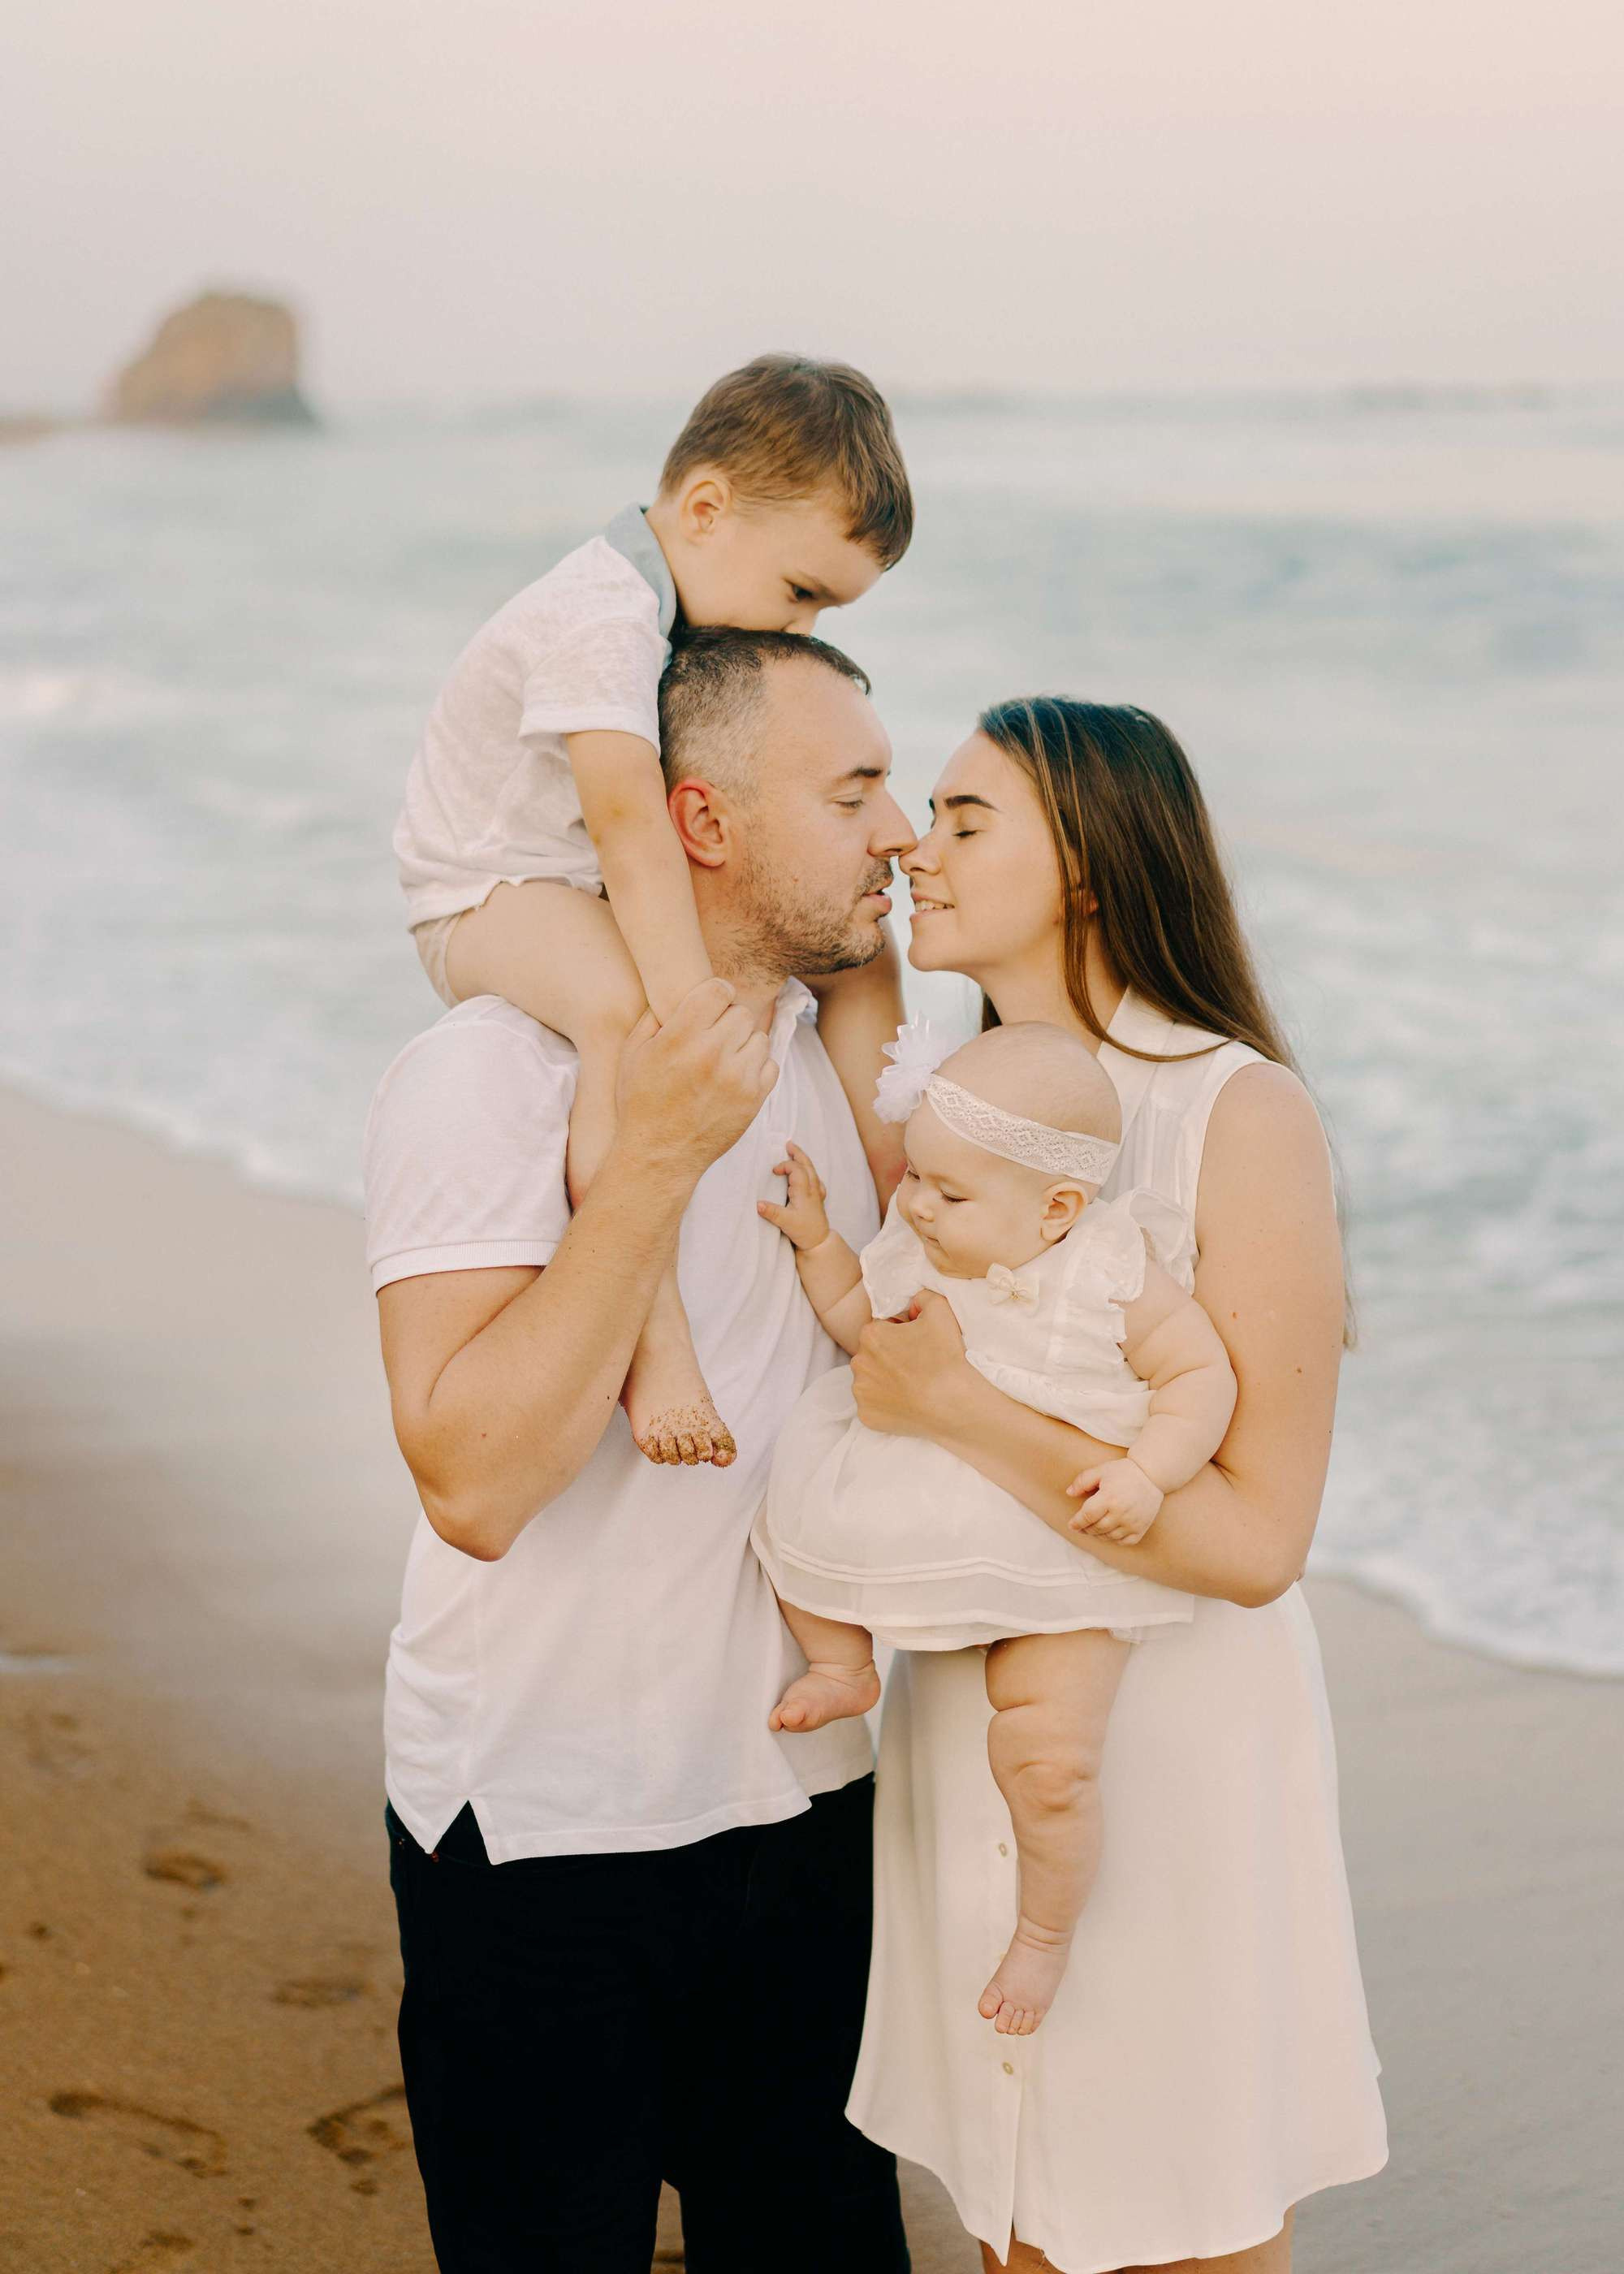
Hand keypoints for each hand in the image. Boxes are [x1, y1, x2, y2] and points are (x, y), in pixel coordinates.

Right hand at [616, 978, 778, 1177]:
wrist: (658, 1154)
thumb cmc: (641, 1102)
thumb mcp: (633, 1053)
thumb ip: (654, 1016)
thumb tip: (678, 991)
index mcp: (681, 1037)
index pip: (719, 990)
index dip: (717, 993)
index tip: (712, 1004)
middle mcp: (712, 1054)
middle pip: (741, 1013)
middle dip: (728, 1020)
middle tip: (715, 1036)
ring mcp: (737, 1078)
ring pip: (759, 1037)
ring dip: (744, 1044)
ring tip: (725, 1058)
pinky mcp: (753, 1099)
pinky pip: (770, 1065)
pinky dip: (757, 1068)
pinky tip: (736, 1076)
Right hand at [757, 1142, 831, 1249]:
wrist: (819, 1241)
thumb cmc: (804, 1231)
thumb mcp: (785, 1222)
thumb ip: (772, 1212)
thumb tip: (757, 1204)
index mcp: (804, 1191)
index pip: (796, 1169)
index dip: (784, 1166)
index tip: (773, 1171)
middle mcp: (812, 1189)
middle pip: (807, 1165)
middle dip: (798, 1153)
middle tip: (789, 1144)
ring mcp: (817, 1193)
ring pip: (812, 1170)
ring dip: (803, 1160)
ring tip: (795, 1153)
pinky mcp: (818, 1199)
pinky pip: (815, 1179)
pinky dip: (809, 1171)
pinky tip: (807, 1174)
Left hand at [850, 1288, 967, 1440]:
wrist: (953, 1404)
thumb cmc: (945, 1357)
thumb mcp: (940, 1309)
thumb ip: (922, 1296)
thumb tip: (913, 1301)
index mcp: (870, 1335)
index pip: (882, 1328)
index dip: (900, 1334)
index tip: (917, 1344)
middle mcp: (858, 1362)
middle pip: (873, 1354)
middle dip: (890, 1356)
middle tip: (916, 1365)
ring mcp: (860, 1392)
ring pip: (871, 1379)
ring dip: (885, 1379)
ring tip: (912, 1385)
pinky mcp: (866, 1415)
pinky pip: (873, 1405)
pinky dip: (885, 1404)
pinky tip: (906, 1402)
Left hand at [1067, 1457, 1162, 1544]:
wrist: (1152, 1475)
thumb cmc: (1124, 1472)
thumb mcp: (1101, 1471)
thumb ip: (1082, 1481)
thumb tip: (1069, 1493)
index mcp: (1109, 1498)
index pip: (1087, 1516)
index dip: (1077, 1522)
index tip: (1071, 1525)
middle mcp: (1121, 1513)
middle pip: (1096, 1528)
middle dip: (1086, 1529)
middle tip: (1082, 1526)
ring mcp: (1132, 1523)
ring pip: (1109, 1537)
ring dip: (1098, 1535)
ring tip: (1094, 1528)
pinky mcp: (1141, 1529)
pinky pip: (1124, 1542)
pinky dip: (1114, 1539)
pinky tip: (1110, 1532)